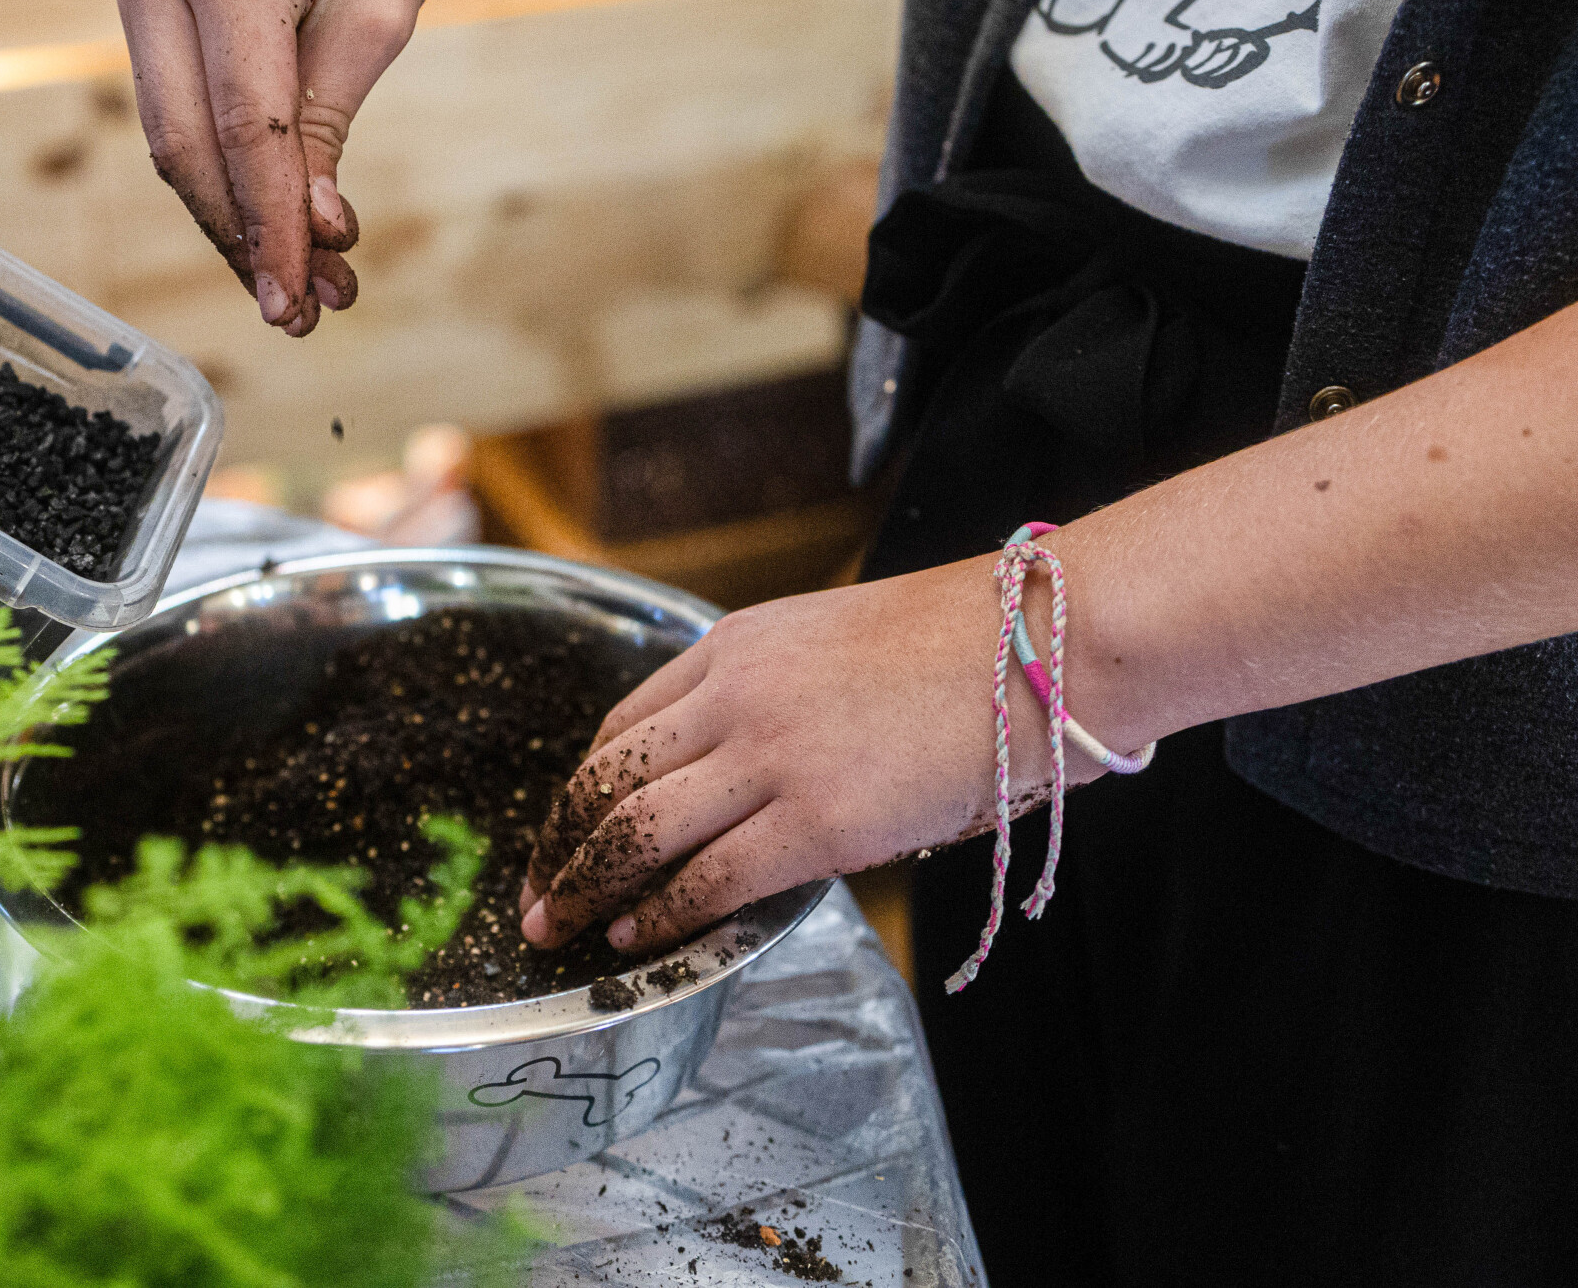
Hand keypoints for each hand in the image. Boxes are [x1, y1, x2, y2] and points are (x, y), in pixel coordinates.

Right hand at [116, 0, 465, 335]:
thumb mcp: (381, 12)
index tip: (301, 301)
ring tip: (302, 281)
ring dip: (231, 215)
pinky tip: (271, 218)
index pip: (245, 130)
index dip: (272, 227)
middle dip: (245, 237)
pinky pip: (175, 102)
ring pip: (172, 135)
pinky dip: (220, 167)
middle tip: (304, 310)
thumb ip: (331, 119)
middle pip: (186, 145)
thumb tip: (310, 227)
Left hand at [519, 558, 1091, 954]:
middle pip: (609, 778)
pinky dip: (659, 914)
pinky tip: (634, 936)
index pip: (624, 723)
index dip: (585, 786)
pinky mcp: (818, 820)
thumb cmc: (961, 646)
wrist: (1042, 644)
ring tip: (560, 925)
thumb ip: (772, 693)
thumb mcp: (831, 640)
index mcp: (734, 643)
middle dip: (561, 843)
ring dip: (588, 884)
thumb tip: (740, 773)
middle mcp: (735, 694)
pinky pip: (708, 880)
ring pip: (637, 830)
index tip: (567, 828)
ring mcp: (772, 756)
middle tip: (536, 891)